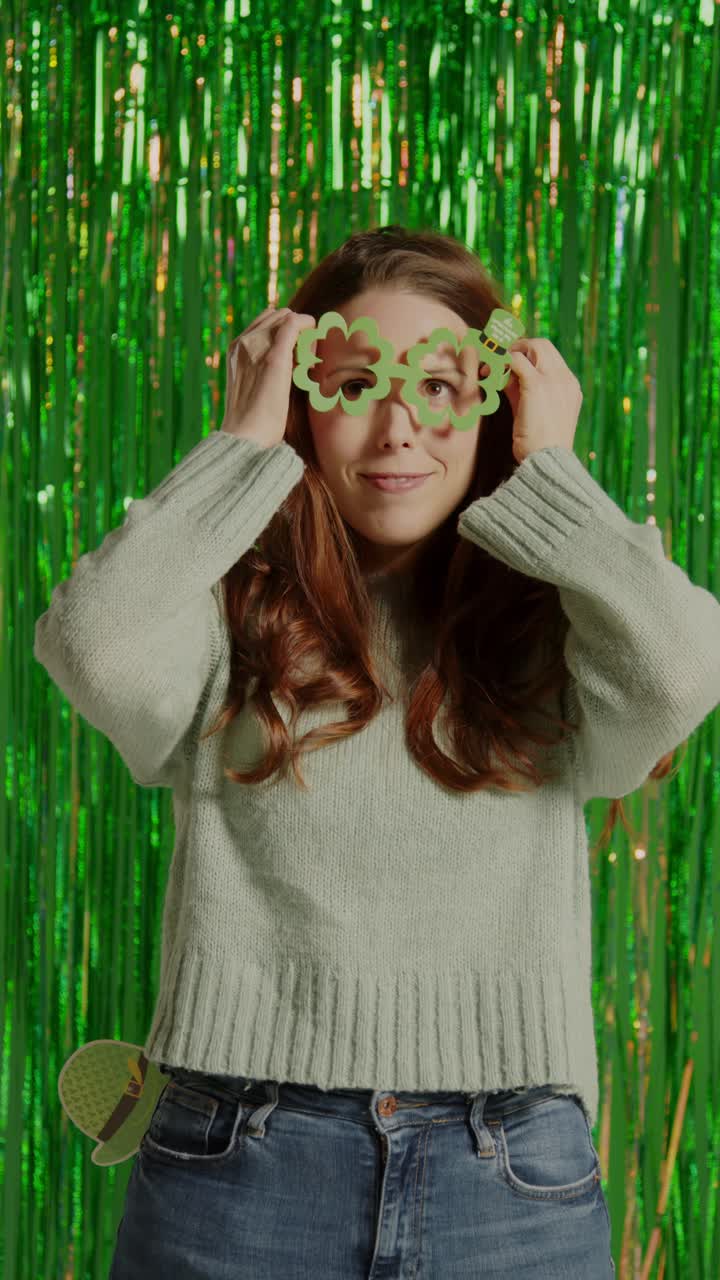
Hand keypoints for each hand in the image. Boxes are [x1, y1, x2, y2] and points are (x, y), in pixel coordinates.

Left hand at [502, 338, 581, 465]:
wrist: (547, 463)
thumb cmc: (539, 446)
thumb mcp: (532, 413)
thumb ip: (521, 392)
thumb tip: (504, 376)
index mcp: (570, 387)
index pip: (549, 357)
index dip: (527, 355)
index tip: (508, 363)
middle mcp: (565, 379)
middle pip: (542, 345)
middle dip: (517, 347)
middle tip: (497, 358)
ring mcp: (554, 380)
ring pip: (531, 346)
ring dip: (508, 352)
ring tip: (490, 366)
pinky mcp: (537, 385)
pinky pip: (516, 360)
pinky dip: (501, 362)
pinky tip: (489, 372)